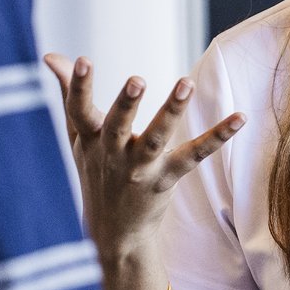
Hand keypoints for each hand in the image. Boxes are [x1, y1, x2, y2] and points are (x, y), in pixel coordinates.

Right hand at [44, 55, 244, 261]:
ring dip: (171, 110)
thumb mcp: (78, 136)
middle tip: (137, 80)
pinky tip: (239, 118)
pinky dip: (218, 137)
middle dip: (126, 104)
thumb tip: (50, 55)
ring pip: (156, 138)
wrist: (112, 234)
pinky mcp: (165, 179)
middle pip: (117, 126)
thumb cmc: (95, 172)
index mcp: (89, 139)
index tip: (82, 60)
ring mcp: (139, 169)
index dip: (78, 87)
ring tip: (186, 82)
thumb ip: (68, 93)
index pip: (78, 111)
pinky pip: (194, 156)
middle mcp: (112, 154)